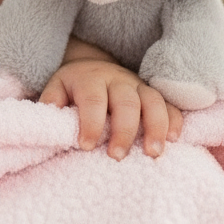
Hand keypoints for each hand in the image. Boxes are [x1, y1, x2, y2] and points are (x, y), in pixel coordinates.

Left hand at [40, 58, 183, 160]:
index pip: (92, 100)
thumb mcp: (57, 88)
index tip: (85, 146)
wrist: (93, 67)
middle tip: (116, 157)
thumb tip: (48, 117)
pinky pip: (171, 105)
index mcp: (90, 79)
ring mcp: (139, 86)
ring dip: (155, 128)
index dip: (91, 123)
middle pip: (125, 102)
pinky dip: (174, 121)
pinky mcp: (155, 95)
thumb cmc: (74, 87)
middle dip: (123, 130)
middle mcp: (117, 80)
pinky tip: (174, 141)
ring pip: (153, 102)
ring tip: (152, 154)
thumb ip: (52, 101)